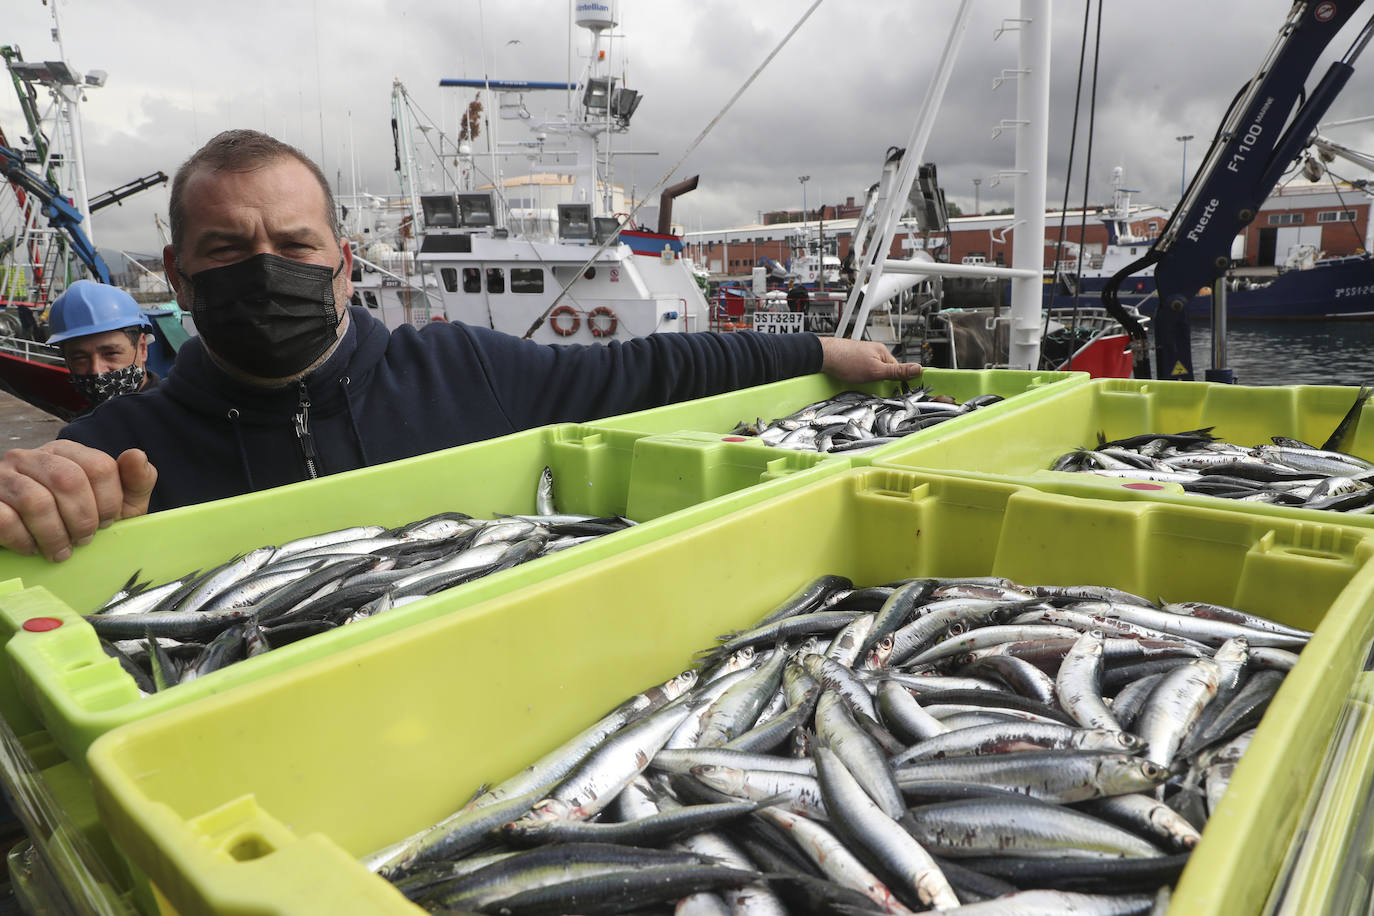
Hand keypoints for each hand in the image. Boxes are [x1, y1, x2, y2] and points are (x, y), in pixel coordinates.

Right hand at [0, 442, 156, 561]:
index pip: (99, 466)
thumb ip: (135, 481)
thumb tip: (137, 455)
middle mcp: (31, 457)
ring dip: (55, 535)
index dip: (109, 502)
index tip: (107, 524)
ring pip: (36, 501)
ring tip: (61, 551)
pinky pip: (5, 520)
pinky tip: (32, 548)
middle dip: (83, 519)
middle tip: (84, 541)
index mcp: (66, 451)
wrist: (27, 540)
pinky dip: (24, 541)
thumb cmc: (76, 519)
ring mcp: (3, 477)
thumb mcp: (116, 503)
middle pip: (68, 481)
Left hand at [817, 336, 921, 383]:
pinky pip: (862, 375)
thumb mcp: (875, 370)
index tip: (902, 392)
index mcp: (883, 353)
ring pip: (873, 375)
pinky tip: (854, 381)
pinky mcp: (854, 362)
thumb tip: (917, 369)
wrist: (822, 356)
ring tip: (861, 383)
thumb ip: (896, 372)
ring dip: (869, 383)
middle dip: (881, 384)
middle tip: (874, 388)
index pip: (899, 370)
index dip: (899, 382)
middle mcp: (874, 353)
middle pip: (885, 373)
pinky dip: (860, 380)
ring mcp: (864, 357)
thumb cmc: (845, 360)